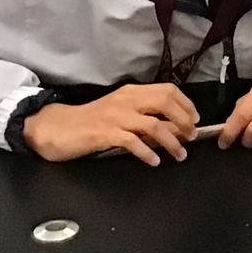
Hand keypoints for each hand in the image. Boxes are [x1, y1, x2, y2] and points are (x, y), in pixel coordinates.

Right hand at [23, 84, 199, 165]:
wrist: (56, 127)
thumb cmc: (90, 121)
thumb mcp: (119, 111)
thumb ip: (142, 114)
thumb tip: (171, 126)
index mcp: (132, 92)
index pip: (167, 90)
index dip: (186, 104)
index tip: (195, 119)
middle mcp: (126, 100)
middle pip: (165, 103)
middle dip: (183, 121)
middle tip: (191, 137)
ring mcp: (115, 116)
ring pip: (154, 125)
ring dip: (171, 141)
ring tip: (179, 154)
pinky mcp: (104, 133)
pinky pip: (133, 142)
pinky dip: (147, 152)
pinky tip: (154, 161)